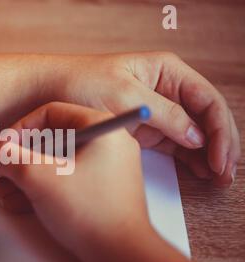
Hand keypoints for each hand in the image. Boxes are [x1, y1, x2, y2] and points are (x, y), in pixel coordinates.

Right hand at [0, 102, 236, 261]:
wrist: (121, 258)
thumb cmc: (88, 211)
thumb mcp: (40, 178)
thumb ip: (10, 158)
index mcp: (101, 128)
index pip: (51, 113)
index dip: (19, 128)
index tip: (0, 147)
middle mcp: (106, 143)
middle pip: (52, 140)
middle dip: (19, 159)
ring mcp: (105, 169)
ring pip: (56, 164)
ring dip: (25, 177)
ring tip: (2, 192)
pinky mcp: (99, 191)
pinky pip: (66, 181)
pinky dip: (42, 189)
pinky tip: (17, 203)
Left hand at [51, 52, 239, 186]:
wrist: (48, 94)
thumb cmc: (80, 84)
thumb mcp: (123, 95)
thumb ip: (163, 113)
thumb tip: (197, 136)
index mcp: (166, 72)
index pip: (206, 100)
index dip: (218, 130)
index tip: (218, 157)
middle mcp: (165, 90)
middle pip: (205, 118)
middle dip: (219, 145)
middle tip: (224, 174)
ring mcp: (156, 112)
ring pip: (193, 134)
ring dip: (207, 155)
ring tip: (217, 179)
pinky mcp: (144, 130)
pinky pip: (174, 144)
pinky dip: (188, 157)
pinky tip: (198, 172)